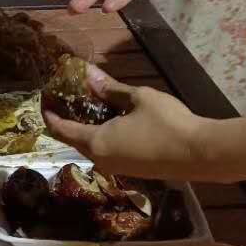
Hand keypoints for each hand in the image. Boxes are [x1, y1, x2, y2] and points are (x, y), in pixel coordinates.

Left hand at [43, 66, 207, 179]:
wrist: (200, 154)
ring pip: (93, 148)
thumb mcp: (138, 98)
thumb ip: (111, 89)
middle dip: (68, 120)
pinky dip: (103, 137)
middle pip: (74, 140)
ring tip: (91, 106)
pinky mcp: (132, 171)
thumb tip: (89, 74)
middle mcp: (101, 160)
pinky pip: (108, 153)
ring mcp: (117, 168)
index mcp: (96, 142)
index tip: (45, 99)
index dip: (50, 114)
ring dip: (87, 129)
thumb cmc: (167, 123)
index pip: (61, 129)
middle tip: (69, 98)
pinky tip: (113, 122)